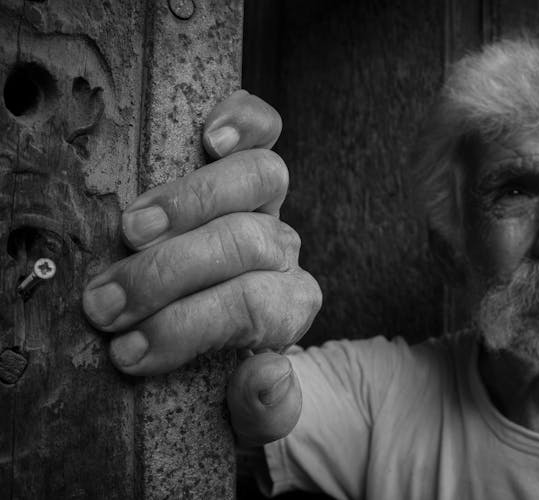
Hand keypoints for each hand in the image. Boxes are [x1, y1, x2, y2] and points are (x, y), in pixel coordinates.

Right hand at [83, 90, 320, 381]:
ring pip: (260, 179)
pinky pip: (263, 130)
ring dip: (190, 201)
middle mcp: (282, 253)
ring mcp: (267, 206)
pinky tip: (210, 136)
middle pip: (248, 242)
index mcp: (288, 309)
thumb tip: (268, 373)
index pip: (255, 308)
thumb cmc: (225, 371)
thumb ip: (265, 410)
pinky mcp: (246, 165)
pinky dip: (243, 121)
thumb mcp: (248, 412)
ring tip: (132, 229)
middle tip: (105, 303)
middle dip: (171, 274)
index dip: (189, 327)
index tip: (128, 352)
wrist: (228, 333)